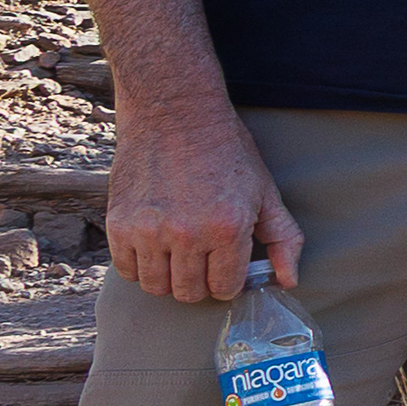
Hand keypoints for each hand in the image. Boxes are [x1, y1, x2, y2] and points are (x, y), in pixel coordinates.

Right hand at [108, 103, 302, 303]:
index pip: (225, 287)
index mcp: (227, 228)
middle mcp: (185, 234)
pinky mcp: (118, 223)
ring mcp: (148, 230)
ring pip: (156, 287)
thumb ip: (284, 238)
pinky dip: (139, 265)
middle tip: (202, 259)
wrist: (174, 113)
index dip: (228, 281)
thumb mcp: (265, 192)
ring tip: (178, 253)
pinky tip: (154, 246)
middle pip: (189, 292)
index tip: (225, 266)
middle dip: (200, 282)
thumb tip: (288, 280)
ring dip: (168, 277)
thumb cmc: (226, 151)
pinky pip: (125, 270)